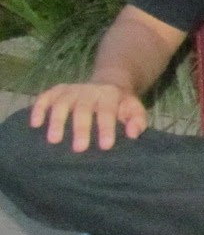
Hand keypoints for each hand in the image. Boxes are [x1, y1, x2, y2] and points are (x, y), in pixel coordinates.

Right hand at [29, 81, 146, 151]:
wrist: (109, 84)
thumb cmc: (121, 105)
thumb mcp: (135, 110)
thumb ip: (138, 121)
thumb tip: (132, 134)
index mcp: (110, 95)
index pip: (107, 111)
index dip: (106, 128)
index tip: (105, 146)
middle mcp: (89, 91)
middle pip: (83, 109)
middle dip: (81, 129)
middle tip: (79, 149)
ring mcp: (71, 90)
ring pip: (61, 103)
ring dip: (56, 121)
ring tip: (53, 141)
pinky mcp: (57, 91)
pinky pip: (45, 97)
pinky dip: (39, 109)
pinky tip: (35, 124)